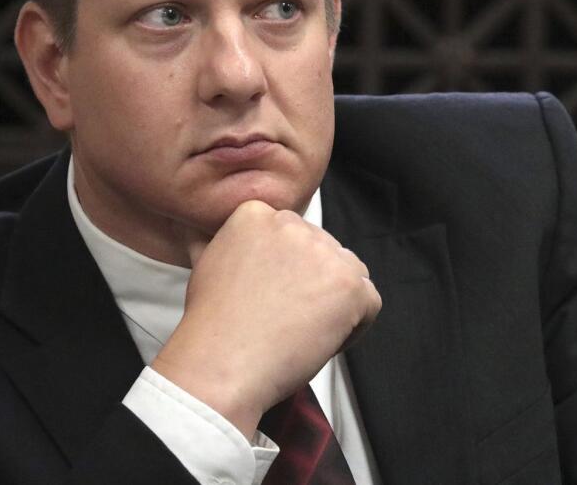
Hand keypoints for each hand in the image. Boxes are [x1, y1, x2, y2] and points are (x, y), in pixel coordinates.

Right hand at [151, 200, 380, 437]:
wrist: (221, 363)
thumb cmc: (212, 326)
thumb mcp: (207, 262)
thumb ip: (228, 242)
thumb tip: (216, 234)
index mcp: (256, 213)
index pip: (294, 234)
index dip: (288, 269)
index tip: (273, 294)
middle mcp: (293, 225)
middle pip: (323, 251)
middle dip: (313, 284)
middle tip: (287, 318)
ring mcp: (325, 253)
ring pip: (350, 273)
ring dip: (335, 301)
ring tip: (302, 330)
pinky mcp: (350, 284)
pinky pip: (369, 303)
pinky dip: (354, 327)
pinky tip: (320, 340)